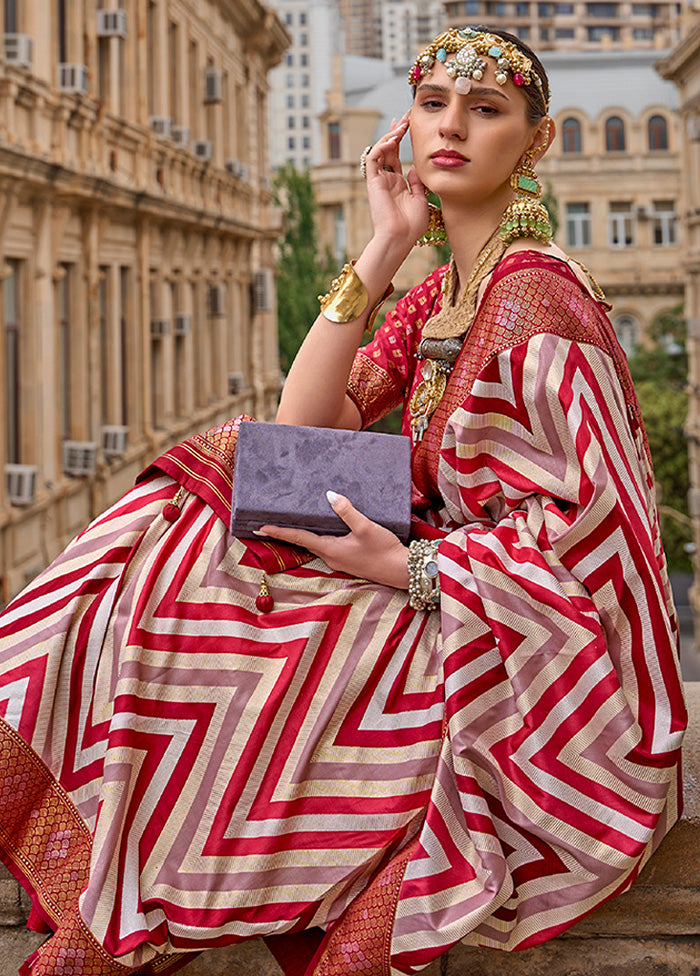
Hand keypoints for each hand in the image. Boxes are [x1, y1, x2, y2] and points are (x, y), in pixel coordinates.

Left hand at [258, 491, 408, 589]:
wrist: (402, 572)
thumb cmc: (384, 551)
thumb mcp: (366, 527)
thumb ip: (347, 511)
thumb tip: (330, 495)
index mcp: (330, 549)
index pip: (298, 538)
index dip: (279, 531)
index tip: (260, 527)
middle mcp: (331, 557)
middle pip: (303, 542)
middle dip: (287, 532)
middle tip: (270, 521)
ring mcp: (339, 559)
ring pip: (316, 543)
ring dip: (303, 534)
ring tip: (293, 520)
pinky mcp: (349, 559)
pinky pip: (328, 545)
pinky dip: (319, 536)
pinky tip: (324, 527)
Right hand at [364, 114, 428, 247]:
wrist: (400, 239)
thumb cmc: (411, 226)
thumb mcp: (421, 200)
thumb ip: (418, 182)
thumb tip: (416, 166)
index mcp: (399, 185)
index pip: (398, 157)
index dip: (403, 141)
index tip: (411, 125)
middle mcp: (387, 180)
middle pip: (388, 150)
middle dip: (396, 132)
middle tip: (406, 117)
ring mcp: (379, 181)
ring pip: (379, 151)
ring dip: (389, 137)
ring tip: (402, 125)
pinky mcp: (373, 182)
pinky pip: (373, 159)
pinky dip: (381, 146)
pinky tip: (393, 139)